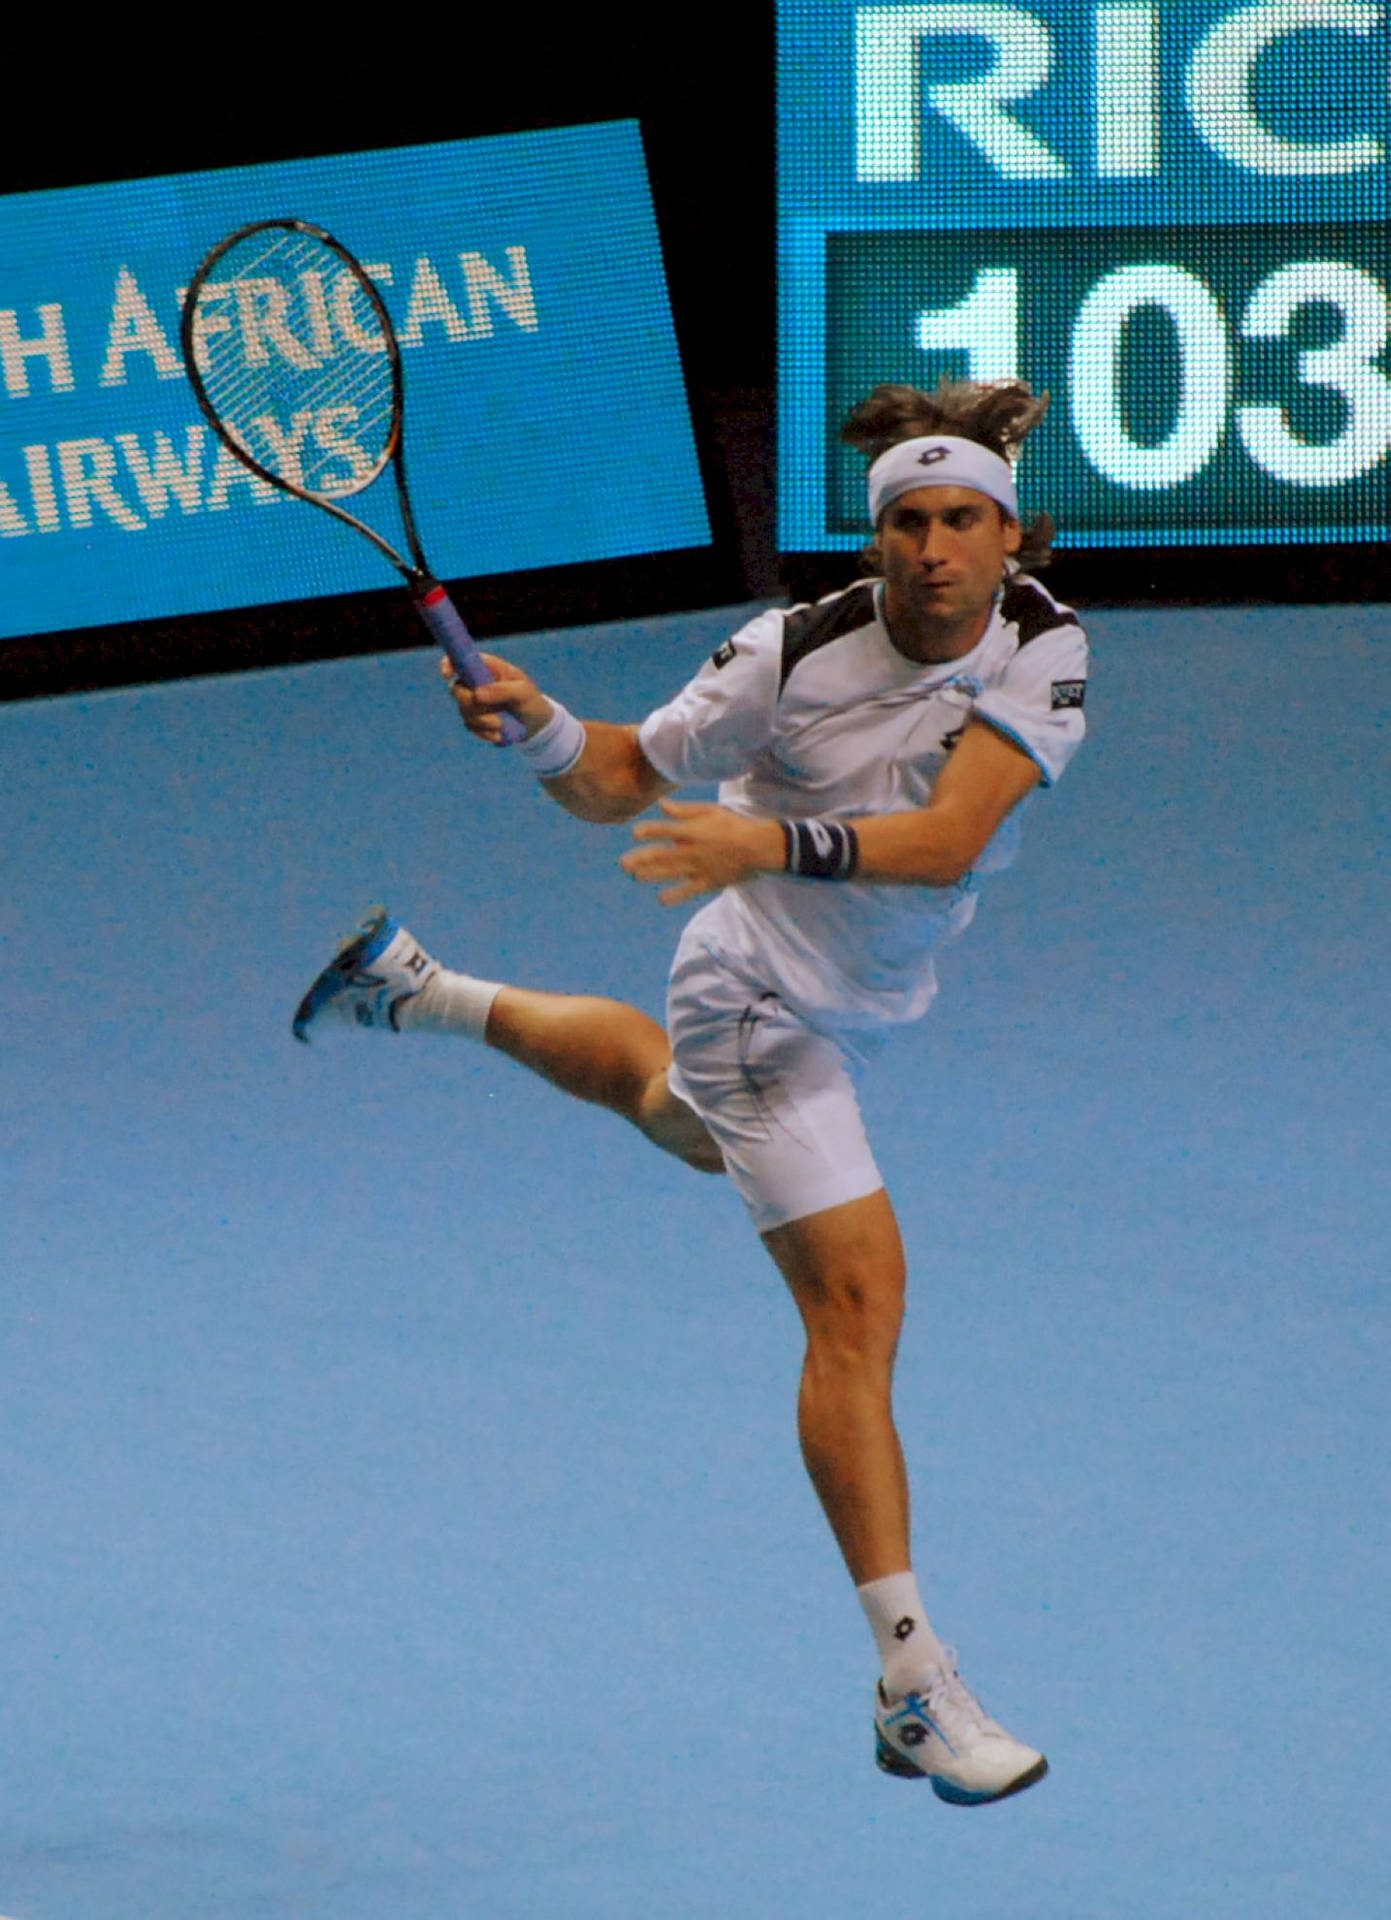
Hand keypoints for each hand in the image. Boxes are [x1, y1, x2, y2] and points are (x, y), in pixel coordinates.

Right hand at [440, 652, 552, 744]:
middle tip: (490, 712)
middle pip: (456, 689)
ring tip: (501, 725)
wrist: (536, 724)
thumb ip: (503, 690)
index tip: (447, 675)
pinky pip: (470, 726)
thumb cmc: (531, 700)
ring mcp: (473, 702)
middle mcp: (475, 682)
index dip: (448, 664)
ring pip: (463, 711)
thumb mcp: (524, 692)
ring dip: (482, 721)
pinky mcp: (474, 719)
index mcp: (487, 667)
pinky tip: (499, 735)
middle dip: (470, 703)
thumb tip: (477, 694)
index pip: (460, 660)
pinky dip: (483, 732)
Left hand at [620, 800, 782, 905]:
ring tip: (636, 877)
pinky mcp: (707, 882)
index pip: (661, 831)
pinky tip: (661, 899)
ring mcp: (698, 869)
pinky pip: (687, 892)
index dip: (645, 832)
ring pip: (668, 874)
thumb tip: (661, 804)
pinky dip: (674, 896)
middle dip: (638, 860)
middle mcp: (690, 851)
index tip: (635, 834)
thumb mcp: (710, 811)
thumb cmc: (734, 825)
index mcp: (691, 831)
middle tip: (623, 864)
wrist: (759, 847)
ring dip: (650, 876)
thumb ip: (684, 810)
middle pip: (658, 856)